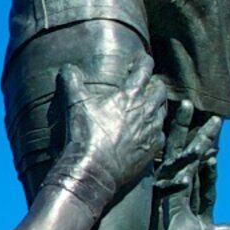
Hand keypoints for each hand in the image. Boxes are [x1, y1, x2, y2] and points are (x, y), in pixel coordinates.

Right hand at [51, 62, 170, 202]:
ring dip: (157, 106)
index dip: (145, 61)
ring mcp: (152, 131)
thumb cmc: (85, 135)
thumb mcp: (75, 104)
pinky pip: (160, 134)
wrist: (94, 170)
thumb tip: (67, 68)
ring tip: (148, 106)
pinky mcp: (153, 149)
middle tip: (146, 85)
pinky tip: (147, 131)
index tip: (143, 59)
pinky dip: (155, 129)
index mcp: (130, 96)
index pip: (144, 70)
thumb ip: (72, 81)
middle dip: (154, 84)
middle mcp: (146, 111)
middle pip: (160, 90)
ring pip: (163, 111)